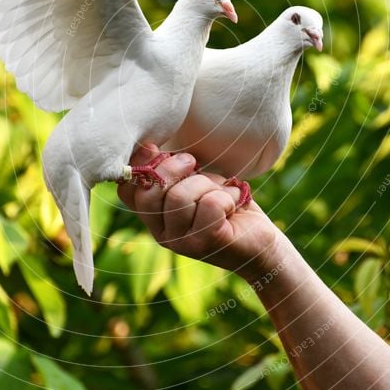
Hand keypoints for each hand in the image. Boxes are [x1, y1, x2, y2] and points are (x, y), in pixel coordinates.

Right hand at [117, 144, 284, 281]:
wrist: (261, 241)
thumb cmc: (226, 205)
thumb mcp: (195, 183)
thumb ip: (172, 171)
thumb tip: (148, 146)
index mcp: (155, 217)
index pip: (127, 192)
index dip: (139, 164)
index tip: (157, 149)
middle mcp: (162, 233)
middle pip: (150, 193)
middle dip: (174, 168)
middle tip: (194, 164)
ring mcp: (182, 242)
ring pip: (181, 196)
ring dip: (209, 184)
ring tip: (223, 192)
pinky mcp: (206, 243)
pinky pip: (209, 204)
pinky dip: (228, 195)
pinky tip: (235, 203)